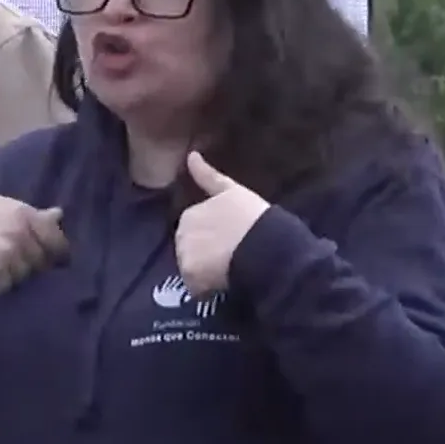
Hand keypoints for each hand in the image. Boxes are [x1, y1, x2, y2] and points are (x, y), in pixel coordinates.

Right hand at [0, 192, 66, 293]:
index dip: (55, 252)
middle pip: (43, 262)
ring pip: (26, 276)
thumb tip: (58, 215)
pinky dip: (0, 286)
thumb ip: (28, 212)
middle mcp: (20, 236)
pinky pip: (8, 287)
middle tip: (16, 263)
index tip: (50, 258)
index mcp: (23, 214)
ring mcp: (8, 258)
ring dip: (15, 276)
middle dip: (34, 265)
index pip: (57, 241)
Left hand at [175, 151, 270, 295]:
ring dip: (206, 272)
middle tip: (231, 257)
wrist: (264, 245)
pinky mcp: (191, 277)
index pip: (195, 231)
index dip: (213, 238)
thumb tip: (190, 155)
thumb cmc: (254, 217)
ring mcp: (184, 256)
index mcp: (189, 215)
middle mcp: (181, 234)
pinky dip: (207, 288)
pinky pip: (196, 288)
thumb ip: (208, 176)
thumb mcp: (232, 191)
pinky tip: (225, 284)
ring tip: (231, 270)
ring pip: (193, 269)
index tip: (230, 241)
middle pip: (191, 250)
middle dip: (206, 254)